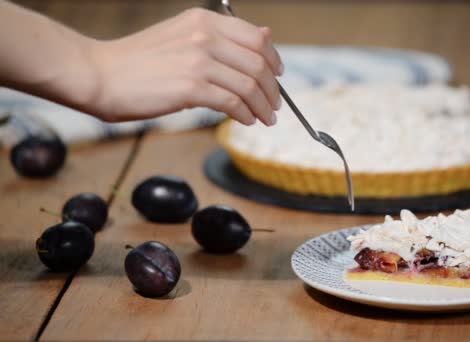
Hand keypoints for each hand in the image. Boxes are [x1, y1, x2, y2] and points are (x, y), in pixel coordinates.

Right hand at [89, 8, 282, 124]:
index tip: (277, 77)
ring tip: (265, 118)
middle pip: (258, 63)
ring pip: (249, 85)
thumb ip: (222, 39)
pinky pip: (232, 102)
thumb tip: (265, 38)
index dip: (273, 60)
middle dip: (272, 89)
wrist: (100, 74)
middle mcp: (204, 35)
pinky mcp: (190, 87)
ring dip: (263, 106)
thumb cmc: (138, 62)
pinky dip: (246, 114)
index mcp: (204, 20)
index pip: (256, 38)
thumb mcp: (183, 37)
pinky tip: (246, 120)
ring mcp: (198, 60)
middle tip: (274, 105)